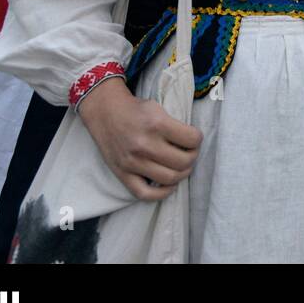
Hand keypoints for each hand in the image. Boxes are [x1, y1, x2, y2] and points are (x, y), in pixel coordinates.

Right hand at [76, 77, 201, 201]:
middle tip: (189, 152)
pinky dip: (162, 193)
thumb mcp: (158, 108)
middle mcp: (144, 145)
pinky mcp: (122, 174)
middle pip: (184, 162)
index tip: (194, 138)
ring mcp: (132, 162)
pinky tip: (170, 184)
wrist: (105, 112)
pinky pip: (145, 194)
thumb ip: (175, 126)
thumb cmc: (136, 110)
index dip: (198, 139)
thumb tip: (193, 145)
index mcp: (156, 124)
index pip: (192, 139)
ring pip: (170, 179)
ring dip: (182, 174)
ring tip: (181, 165)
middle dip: (193, 157)